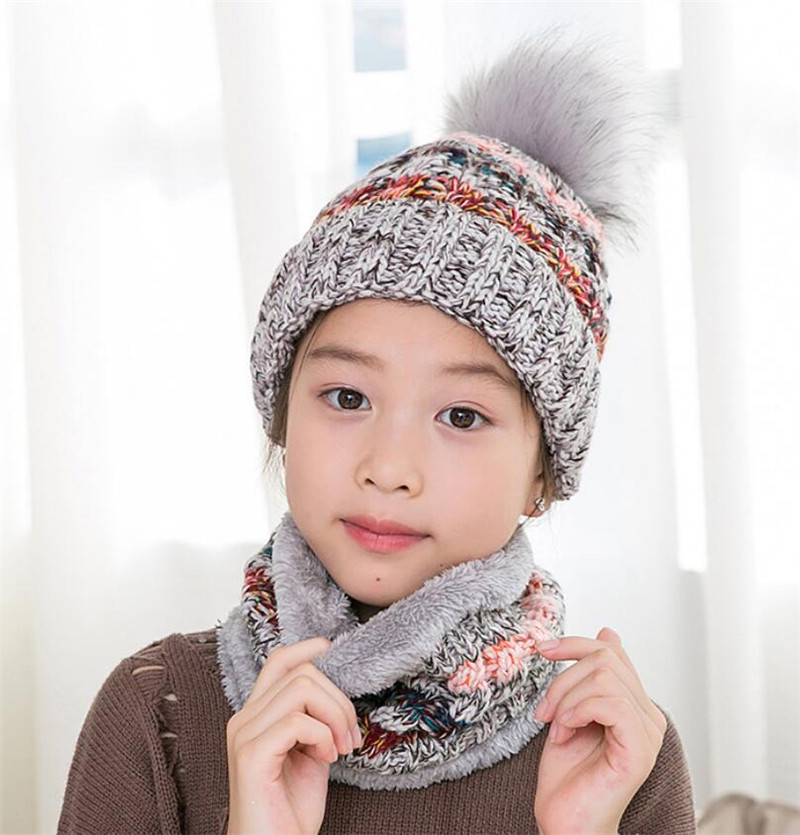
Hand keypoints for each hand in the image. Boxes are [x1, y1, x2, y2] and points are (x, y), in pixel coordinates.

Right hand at [225, 637, 361, 834]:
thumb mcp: (311, 752)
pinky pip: (297, 720)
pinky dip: (323, 735)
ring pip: (301, 688)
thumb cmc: (291, 811)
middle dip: (338, 699)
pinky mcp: (251, 755)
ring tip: (340, 748)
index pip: (278, 663)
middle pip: (301, 673)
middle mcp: (244, 719)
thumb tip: (337, 691)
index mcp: (256, 716)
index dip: (306, 648)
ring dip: (334, 714)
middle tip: (351, 737)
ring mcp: (244, 735)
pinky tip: (326, 758)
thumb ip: (316, 720)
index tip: (332, 647)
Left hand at [532, 627, 666, 834]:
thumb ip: (588, 677)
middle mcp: (648, 716)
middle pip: (605, 658)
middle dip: (563, 678)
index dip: (575, 643)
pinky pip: (610, 704)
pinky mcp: (640, 749)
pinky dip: (577, 711)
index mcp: (634, 704)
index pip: (611, 651)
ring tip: (556, 727)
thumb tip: (608, 631)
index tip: (543, 649)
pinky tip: (566, 732)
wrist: (566, 823)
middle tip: (544, 711)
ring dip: (566, 699)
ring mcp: (648, 733)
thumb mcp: (571, 712)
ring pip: (604, 677)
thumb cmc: (568, 776)